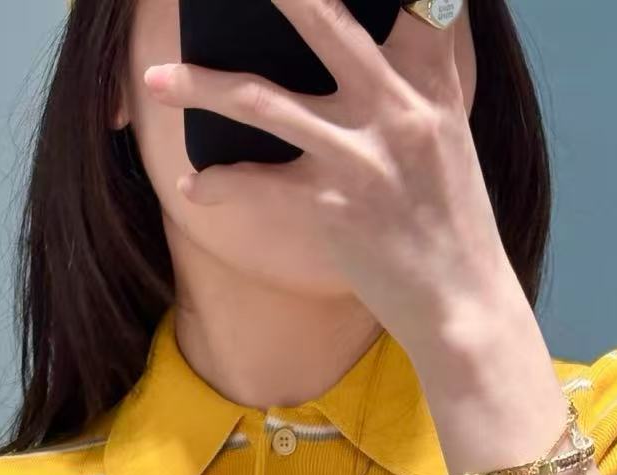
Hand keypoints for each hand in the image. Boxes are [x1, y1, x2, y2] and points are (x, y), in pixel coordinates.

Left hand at [141, 0, 511, 353]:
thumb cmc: (452, 222)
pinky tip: (194, 185)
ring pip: (262, 100)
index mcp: (432, 81)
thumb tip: (376, 39)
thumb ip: (416, 81)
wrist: (463, 304)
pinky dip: (216, 184)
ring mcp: (362, 156)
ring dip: (199, 86)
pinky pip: (255, 185)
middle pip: (324, 18)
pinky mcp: (333, 208)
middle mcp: (398, 107)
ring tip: (154, 79)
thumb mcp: (448, 135)